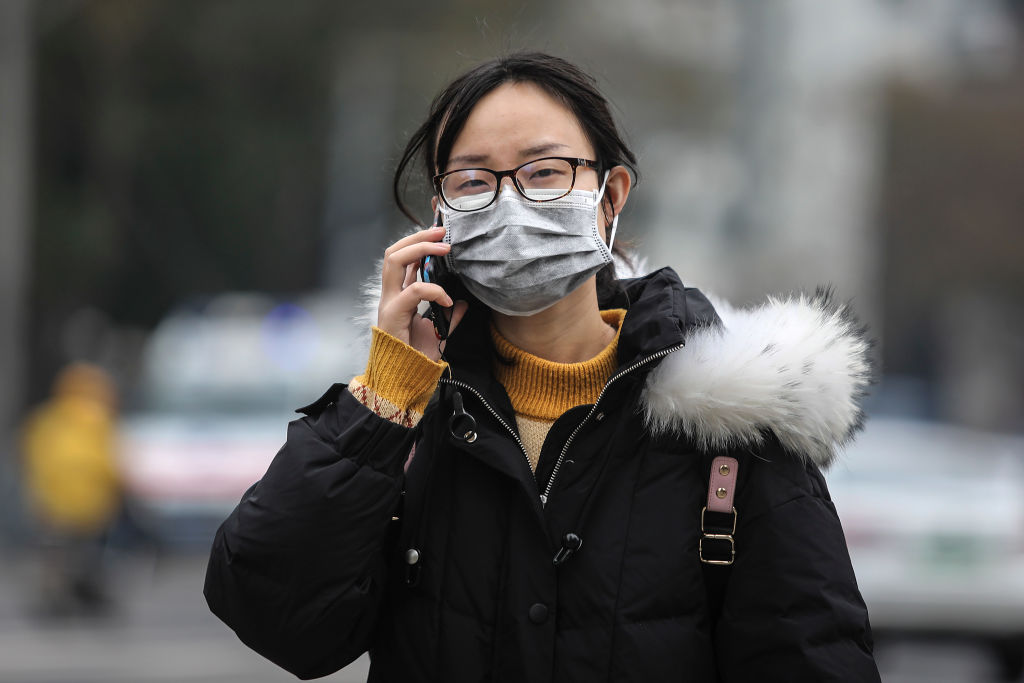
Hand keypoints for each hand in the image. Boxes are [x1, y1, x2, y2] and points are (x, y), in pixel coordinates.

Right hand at [377, 227, 467, 360]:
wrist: (404, 379)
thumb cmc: (416, 357)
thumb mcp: (438, 333)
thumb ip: (447, 316)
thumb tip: (461, 303)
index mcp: (398, 296)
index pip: (402, 260)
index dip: (417, 242)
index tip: (439, 235)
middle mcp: (390, 295)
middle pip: (393, 252)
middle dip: (417, 236)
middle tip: (441, 231)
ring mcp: (389, 302)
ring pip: (394, 260)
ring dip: (420, 248)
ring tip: (443, 247)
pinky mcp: (393, 313)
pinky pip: (414, 290)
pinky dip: (434, 290)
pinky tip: (447, 299)